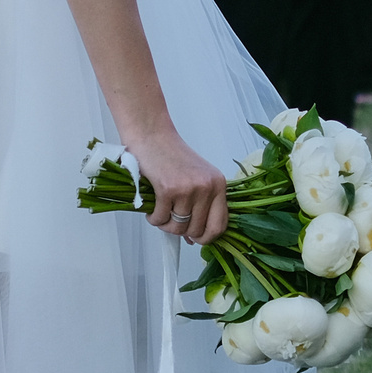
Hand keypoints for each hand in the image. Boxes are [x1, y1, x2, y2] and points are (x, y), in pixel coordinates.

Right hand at [124, 127, 228, 244]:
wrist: (151, 134)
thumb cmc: (171, 155)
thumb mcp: (196, 178)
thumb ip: (201, 206)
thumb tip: (194, 238)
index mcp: (218, 185)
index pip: (220, 225)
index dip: (206, 237)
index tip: (195, 238)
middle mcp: (207, 188)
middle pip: (196, 230)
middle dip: (181, 231)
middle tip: (171, 220)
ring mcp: (188, 189)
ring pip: (177, 227)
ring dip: (165, 224)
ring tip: (160, 211)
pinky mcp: (168, 189)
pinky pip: (160, 219)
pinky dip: (153, 218)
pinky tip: (152, 206)